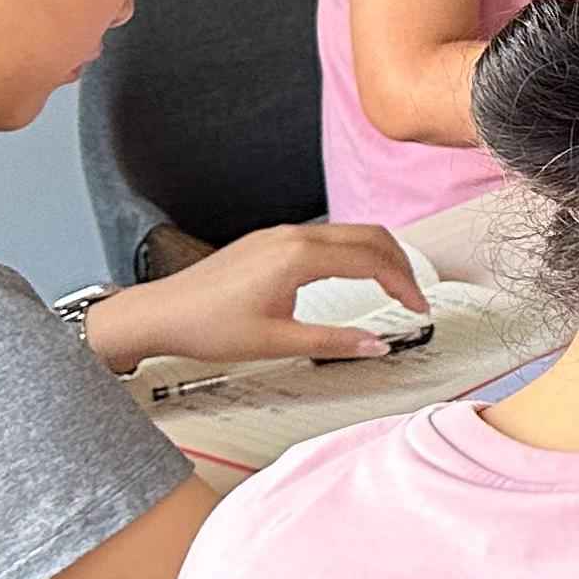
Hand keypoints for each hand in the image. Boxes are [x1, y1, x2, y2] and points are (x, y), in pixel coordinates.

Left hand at [90, 222, 427, 368]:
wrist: (160, 314)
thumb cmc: (206, 326)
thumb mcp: (276, 342)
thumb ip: (333, 342)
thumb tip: (375, 345)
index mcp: (299, 256)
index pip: (372, 261)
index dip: (404, 284)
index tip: (418, 307)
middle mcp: (293, 236)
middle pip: (369, 235)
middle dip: (401, 263)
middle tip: (415, 294)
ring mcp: (279, 235)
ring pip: (348, 233)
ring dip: (377, 255)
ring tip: (392, 285)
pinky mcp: (269, 241)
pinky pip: (326, 237)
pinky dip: (352, 252)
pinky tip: (352, 274)